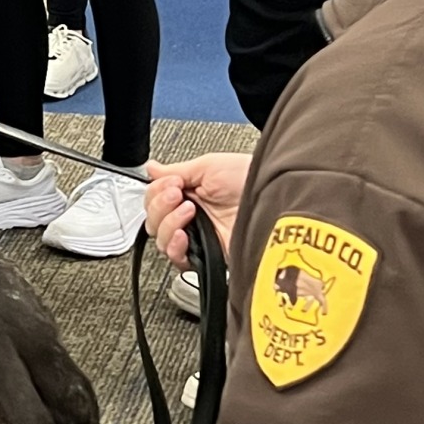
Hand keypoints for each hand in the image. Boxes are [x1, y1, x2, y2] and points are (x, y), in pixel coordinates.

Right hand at [143, 152, 251, 268]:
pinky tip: (183, 234)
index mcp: (190, 194)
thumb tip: (152, 169)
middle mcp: (191, 216)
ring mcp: (197, 236)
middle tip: (176, 194)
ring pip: (160, 239)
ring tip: (189, 210)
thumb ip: (176, 170)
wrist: (272, 200)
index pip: (154, 200)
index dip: (156, 192)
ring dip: (168, 222)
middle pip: (153, 220)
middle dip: (160, 205)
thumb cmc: (250, 180)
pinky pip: (177, 258)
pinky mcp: (205, 255)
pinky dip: (174, 246)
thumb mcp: (208, 166)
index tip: (171, 183)